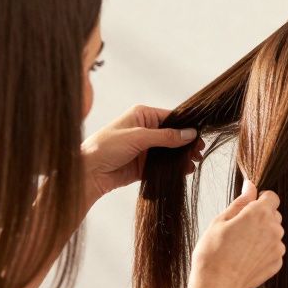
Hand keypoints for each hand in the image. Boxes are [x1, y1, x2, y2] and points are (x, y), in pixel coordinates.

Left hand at [80, 105, 204, 207]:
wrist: (88, 172)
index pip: (170, 117)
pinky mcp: (144, 165)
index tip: (199, 136)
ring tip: (195, 162)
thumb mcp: (138, 137)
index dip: (185, 126)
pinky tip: (185, 170)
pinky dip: (175, 167)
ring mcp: (145, 148)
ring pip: (170, 151)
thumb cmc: (106, 147)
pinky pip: (164, 164)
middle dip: (186, 143)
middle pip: (173, 135)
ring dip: (182, 156)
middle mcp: (145, 130)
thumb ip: (165, 136)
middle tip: (199, 152)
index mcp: (142, 115)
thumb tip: (189, 134)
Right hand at [189, 182, 284, 287]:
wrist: (217, 286)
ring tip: (240, 247)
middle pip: (273, 215)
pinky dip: (263, 251)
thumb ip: (240, 202)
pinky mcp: (277, 263)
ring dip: (262, 235)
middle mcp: (274, 229)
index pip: (271, 197)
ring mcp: (277, 247)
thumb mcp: (221, 221)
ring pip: (273, 233)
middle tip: (238, 230)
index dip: (260, 200)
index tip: (248, 208)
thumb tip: (250, 186)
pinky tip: (245, 258)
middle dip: (260, 218)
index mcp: (260, 213)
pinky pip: (272, 250)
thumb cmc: (213, 252)